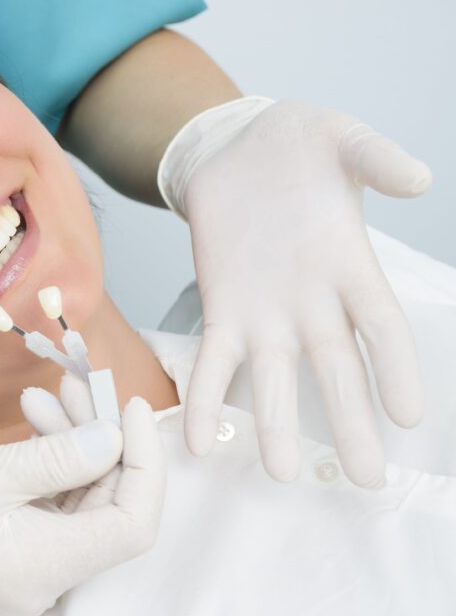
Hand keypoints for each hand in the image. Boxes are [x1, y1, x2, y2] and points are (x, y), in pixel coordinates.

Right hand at [0, 412, 163, 615]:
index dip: (145, 462)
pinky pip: (44, 513)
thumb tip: (114, 439)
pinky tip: (29, 424)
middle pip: (104, 511)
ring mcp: (23, 573)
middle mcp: (42, 581)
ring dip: (70, 449)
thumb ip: (59, 457)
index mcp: (43, 567)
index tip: (133, 407)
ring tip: (44, 396)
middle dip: (103, 443)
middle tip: (83, 385)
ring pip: (74, 507)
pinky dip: (45, 469)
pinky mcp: (3, 559)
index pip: (133, 523)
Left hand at [160, 97, 431, 486]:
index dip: (396, 368)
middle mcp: (313, 302)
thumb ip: (376, 157)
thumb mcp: (340, 137)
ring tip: (279, 473)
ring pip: (275, 378)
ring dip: (276, 425)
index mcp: (351, 265)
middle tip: (365, 478)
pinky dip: (206, 398)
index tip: (411, 416)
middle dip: (351, 423)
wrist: (234, 148)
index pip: (381, 327)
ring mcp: (266, 311)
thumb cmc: (297, 144)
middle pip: (336, 371)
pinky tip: (198, 440)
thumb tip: (417, 177)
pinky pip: (213, 361)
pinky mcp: (221, 308)